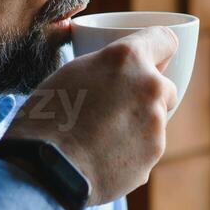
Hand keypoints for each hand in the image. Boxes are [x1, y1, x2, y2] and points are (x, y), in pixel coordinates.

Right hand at [4, 27, 178, 205]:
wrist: (45, 169)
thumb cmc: (46, 117)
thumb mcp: (70, 74)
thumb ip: (104, 68)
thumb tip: (114, 73)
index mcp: (127, 59)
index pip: (165, 40)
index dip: (157, 51)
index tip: (150, 60)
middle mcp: (150, 87)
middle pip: (164, 86)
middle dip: (146, 95)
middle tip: (115, 106)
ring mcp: (156, 125)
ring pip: (155, 121)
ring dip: (137, 126)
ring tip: (101, 139)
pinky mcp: (153, 156)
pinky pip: (146, 149)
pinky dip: (131, 153)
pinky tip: (103, 158)